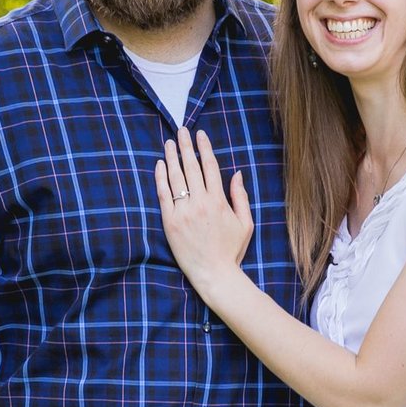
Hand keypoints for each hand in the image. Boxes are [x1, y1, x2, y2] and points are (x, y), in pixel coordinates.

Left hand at [155, 125, 256, 299]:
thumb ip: (241, 197)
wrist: (214, 275)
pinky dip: (161, 178)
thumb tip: (237, 173)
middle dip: (186, 146)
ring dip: (172, 157)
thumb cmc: (231, 251)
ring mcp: (184, 212)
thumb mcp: (245, 223)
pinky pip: (163, 195)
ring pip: (176, 178)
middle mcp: (201, 203)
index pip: (210, 167)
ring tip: (169, 143)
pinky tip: (160, 165)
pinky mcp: (170, 222)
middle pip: (191, 167)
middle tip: (181, 131)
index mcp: (219, 201)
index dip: (204, 148)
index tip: (200, 135)